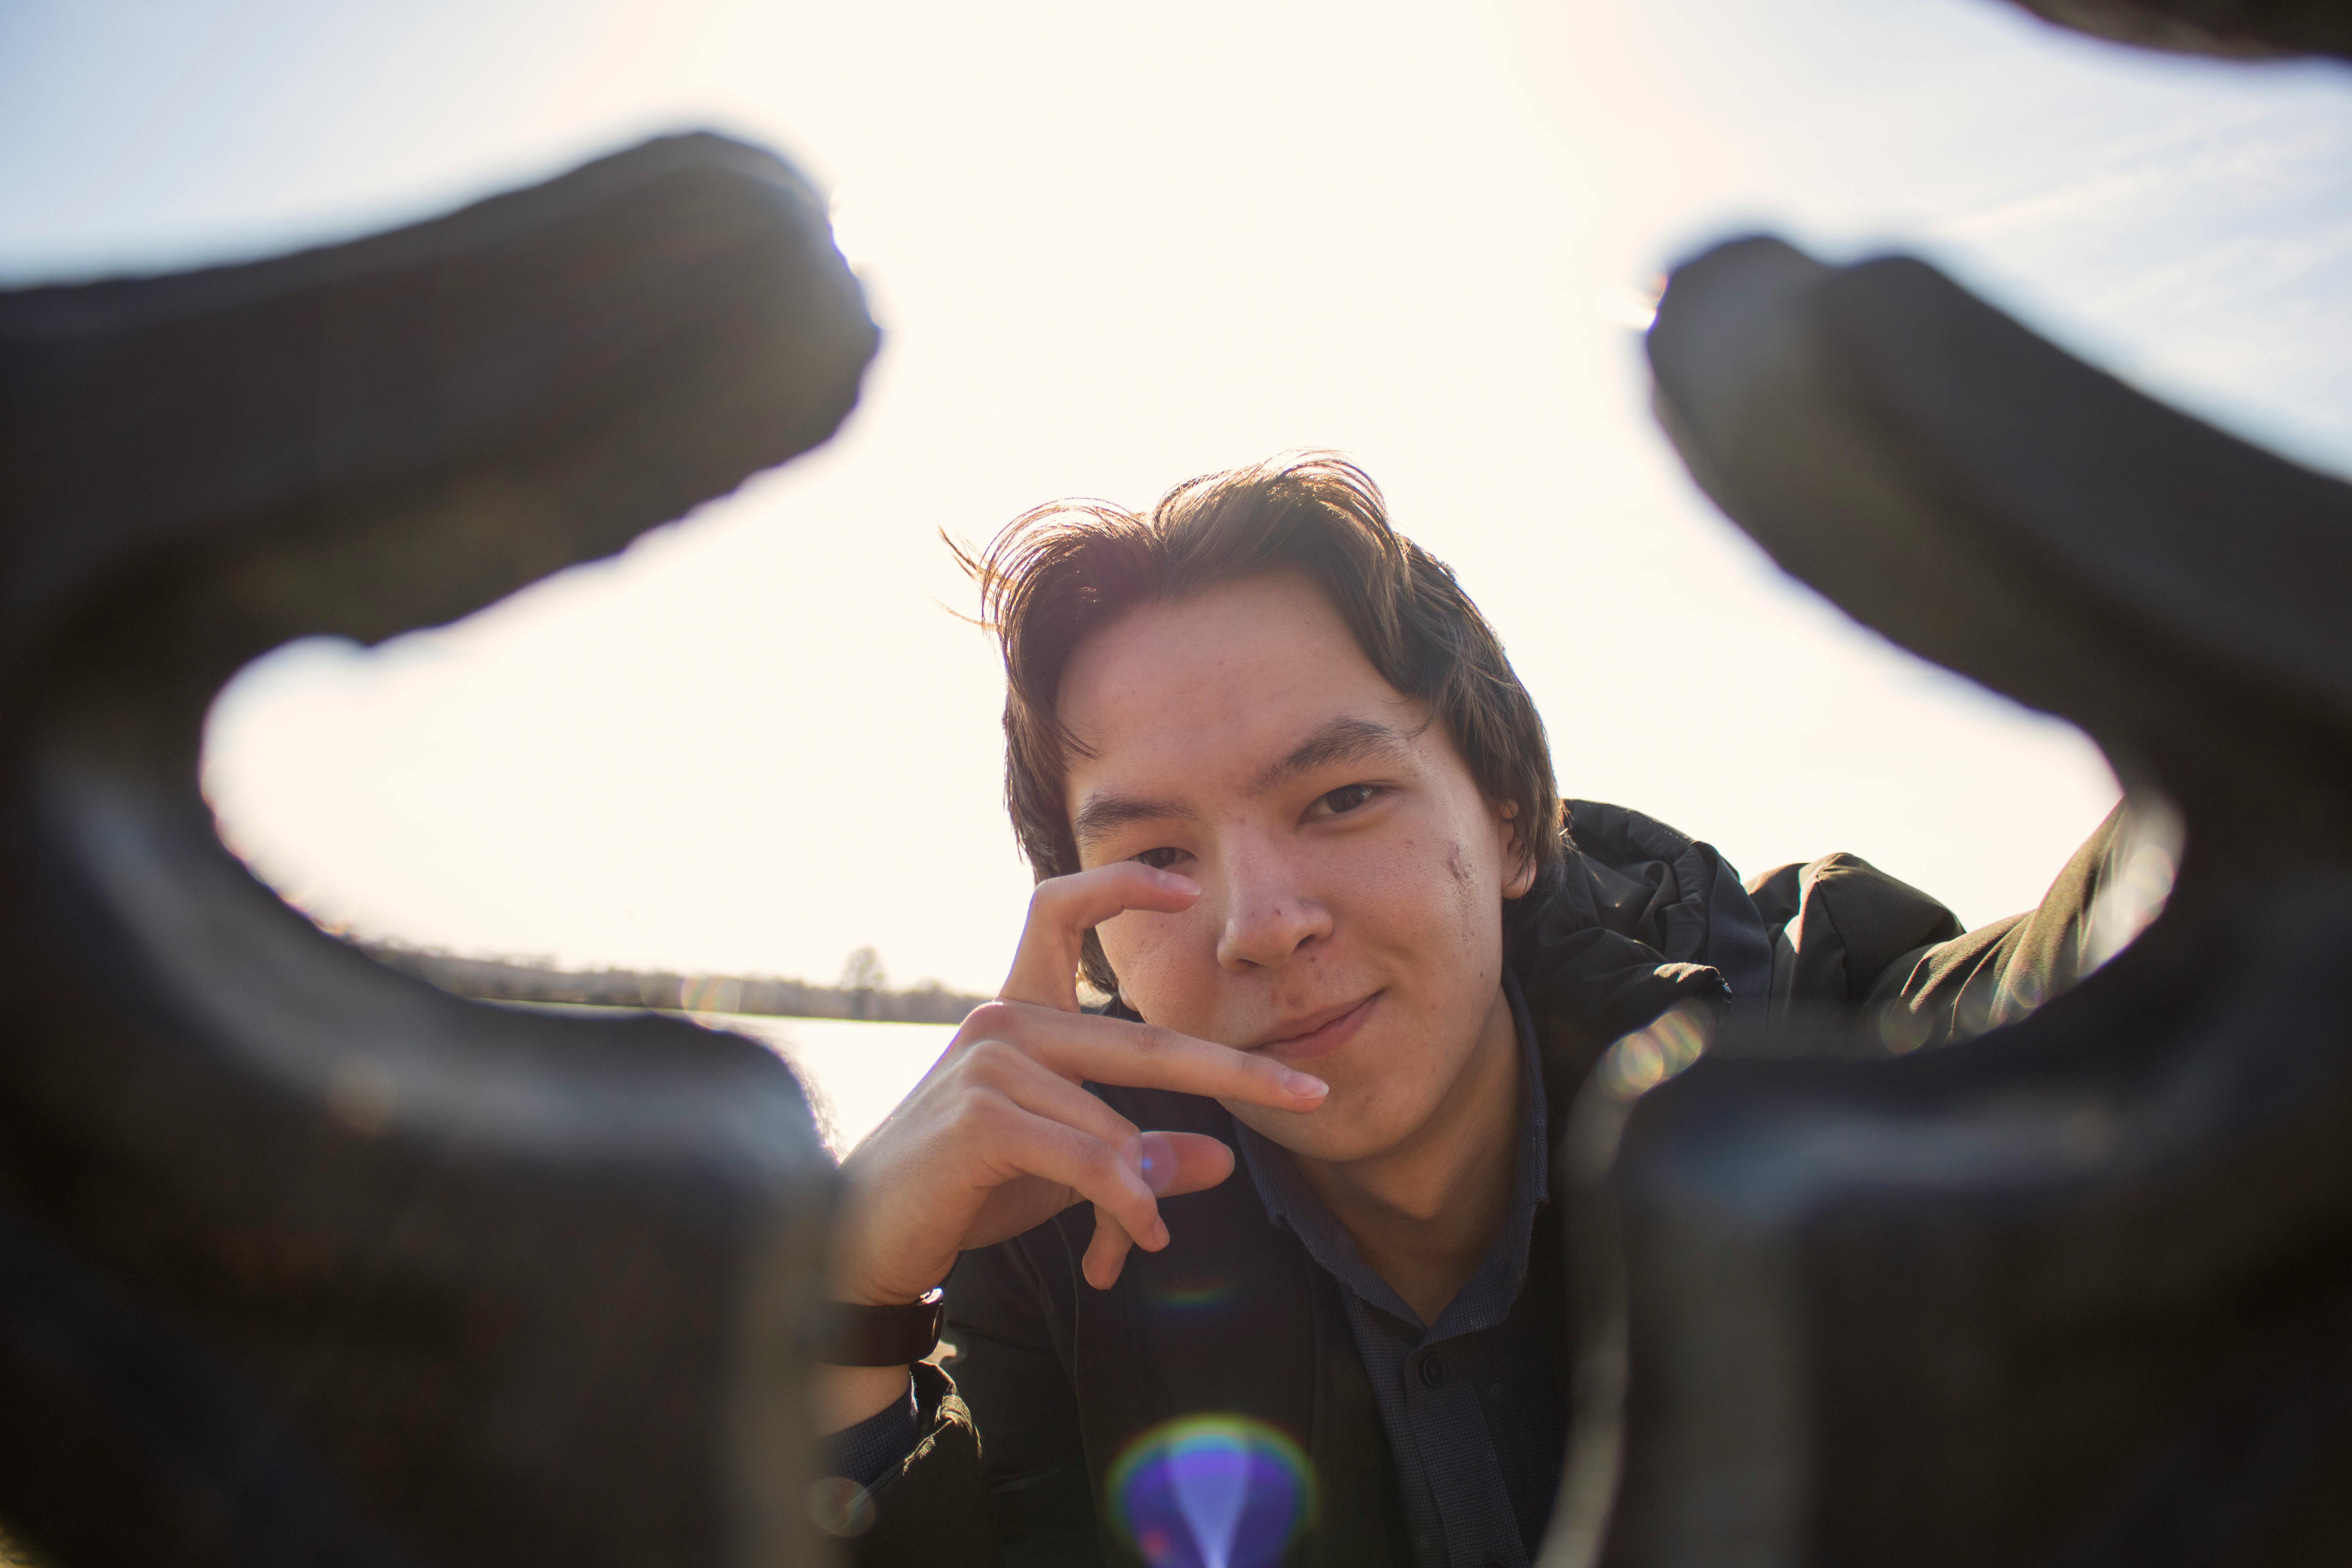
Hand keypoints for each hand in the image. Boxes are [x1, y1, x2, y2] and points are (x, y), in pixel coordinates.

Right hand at [827, 860, 1327, 1311]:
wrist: (864, 1241)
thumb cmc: (964, 1190)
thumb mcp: (1065, 1168)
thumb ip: (1136, 1156)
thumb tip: (1223, 1160)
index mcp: (1018, 1011)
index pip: (1059, 909)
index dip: (1121, 884)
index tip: (1187, 886)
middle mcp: (1003, 1020)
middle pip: (1142, 1039)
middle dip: (1235, 1072)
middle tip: (1307, 1095)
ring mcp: (990, 1062)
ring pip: (1116, 1127)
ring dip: (1138, 1196)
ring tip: (1139, 1242)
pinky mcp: (982, 1114)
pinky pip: (1090, 1160)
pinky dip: (1121, 1205)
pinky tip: (1124, 1244)